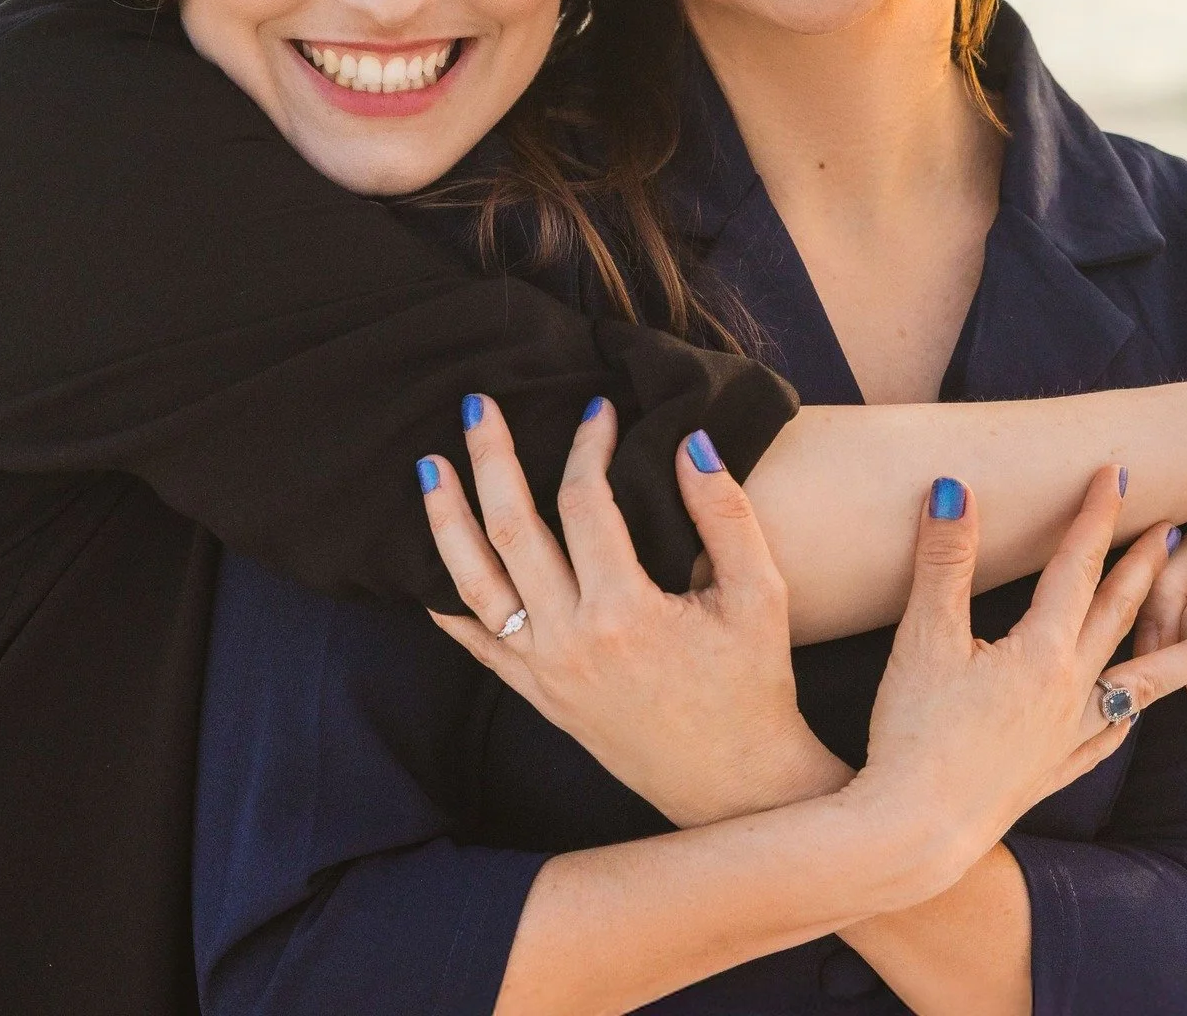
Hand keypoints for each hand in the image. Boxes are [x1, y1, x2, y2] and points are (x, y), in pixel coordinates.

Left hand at [417, 394, 848, 827]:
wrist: (731, 782)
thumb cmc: (751, 683)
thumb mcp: (760, 595)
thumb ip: (725, 513)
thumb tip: (691, 442)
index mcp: (624, 612)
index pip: (584, 503)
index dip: (588, 445)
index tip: (598, 408)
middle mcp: (569, 640)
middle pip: (511, 530)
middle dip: (490, 461)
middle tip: (476, 405)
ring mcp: (543, 671)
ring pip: (473, 583)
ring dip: (445, 520)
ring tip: (428, 467)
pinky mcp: (535, 694)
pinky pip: (474, 641)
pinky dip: (444, 598)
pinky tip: (426, 560)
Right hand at [848, 468, 1186, 897]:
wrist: (915, 831)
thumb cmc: (914, 730)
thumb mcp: (923, 635)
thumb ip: (943, 559)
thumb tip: (954, 487)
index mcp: (1040, 652)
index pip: (1075, 566)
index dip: (1094, 515)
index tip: (1116, 472)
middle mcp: (1067, 691)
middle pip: (1118, 616)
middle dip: (1148, 568)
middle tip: (1179, 529)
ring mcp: (1066, 736)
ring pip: (1138, 682)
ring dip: (1180, 650)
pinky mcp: (1052, 772)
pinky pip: (1111, 736)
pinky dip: (1133, 716)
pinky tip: (1135, 714)